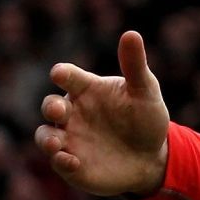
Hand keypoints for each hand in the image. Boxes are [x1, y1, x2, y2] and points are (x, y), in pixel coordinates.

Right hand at [35, 31, 170, 196]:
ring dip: (47, 139)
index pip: (69, 77)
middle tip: (57, 110)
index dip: (63, 74)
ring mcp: (70, 139)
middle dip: (50, 107)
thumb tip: (131, 34)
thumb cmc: (146, 118)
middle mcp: (72, 113)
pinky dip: (61, 161)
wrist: (152, 158)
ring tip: (55, 144)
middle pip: (50, 106)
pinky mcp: (73, 165)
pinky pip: (59, 162)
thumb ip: (134, 65)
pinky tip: (72, 163)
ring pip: (46, 135)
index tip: (59, 74)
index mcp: (86, 89)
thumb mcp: (145, 91)